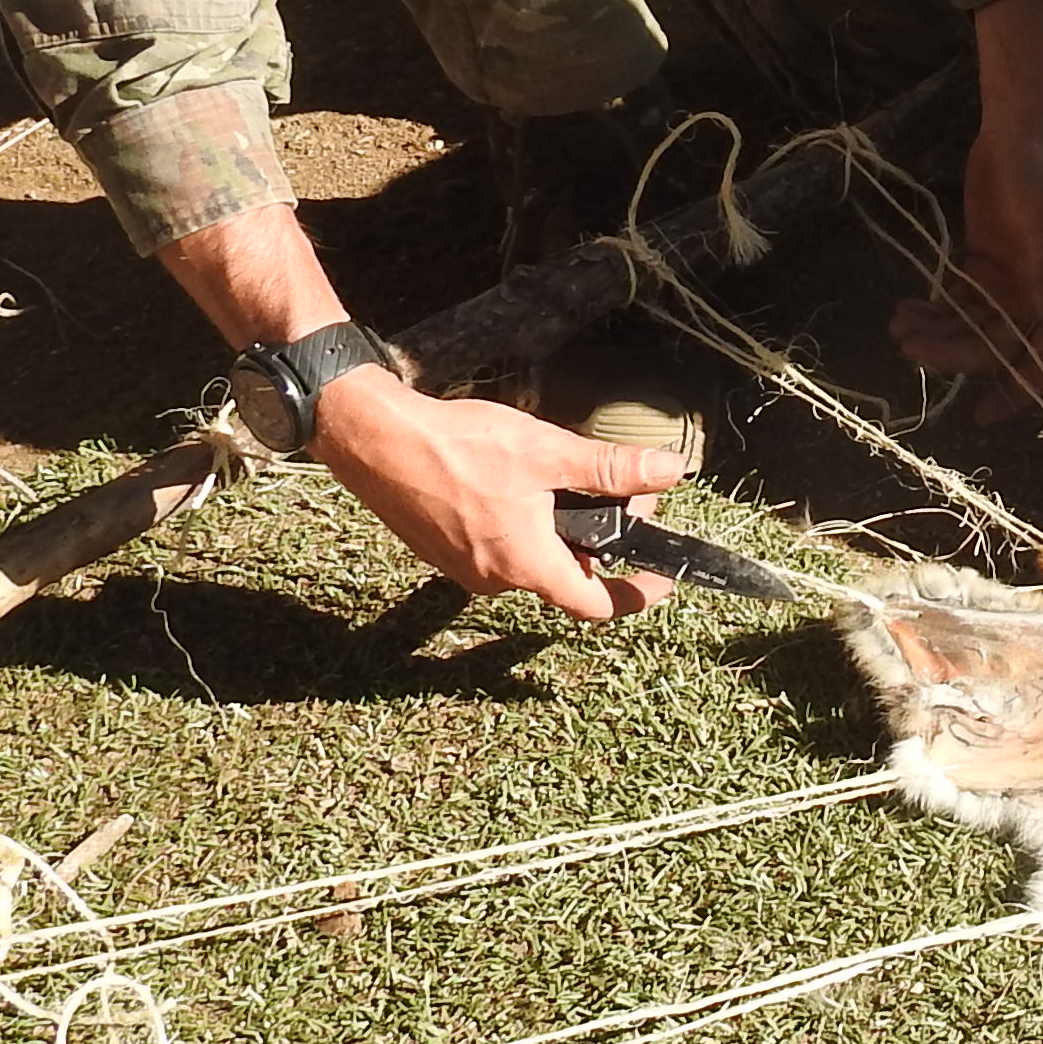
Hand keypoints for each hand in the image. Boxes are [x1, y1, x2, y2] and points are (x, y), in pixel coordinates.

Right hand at [312, 366, 687, 621]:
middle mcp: (494, 579)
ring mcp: (463, 568)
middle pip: (567, 574)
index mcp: (526, 565)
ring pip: (532, 558)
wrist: (374, 438)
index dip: (637, 595)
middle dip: (599, 537)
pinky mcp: (441, 550)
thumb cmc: (456, 446)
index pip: (597, 605)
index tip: (662, 579)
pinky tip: (515, 480)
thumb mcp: (548, 453)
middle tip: (617, 489)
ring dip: (559, 527)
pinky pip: (499, 547)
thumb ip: (611, 468)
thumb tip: (668, 472)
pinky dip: (522, 523)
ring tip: (561, 475)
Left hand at [893, 118, 1042, 422]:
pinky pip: (957, 305)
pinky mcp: (983, 268)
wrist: (1018, 137)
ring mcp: (1009, 286)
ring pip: (972, 329)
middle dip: (954, 354)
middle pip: (996, 347)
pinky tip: (903, 308)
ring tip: (898, 325)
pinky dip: (932, 312)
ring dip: (937, 335)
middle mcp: (1039, 299)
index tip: (981, 415)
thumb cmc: (1038, 179)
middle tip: (909, 347)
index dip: (1018, 392)